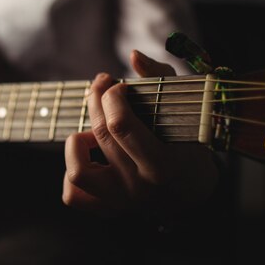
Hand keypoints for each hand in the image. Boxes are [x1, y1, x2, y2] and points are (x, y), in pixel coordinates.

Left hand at [62, 50, 218, 220]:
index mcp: (162, 164)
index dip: (112, 96)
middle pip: (100, 135)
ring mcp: (120, 201)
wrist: (193, 191)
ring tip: (91, 130)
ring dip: (77, 142)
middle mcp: (138, 187)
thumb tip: (133, 55)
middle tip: (102, 86)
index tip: (119, 84)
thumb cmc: (188, 142)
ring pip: (78, 171)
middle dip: (96, 100)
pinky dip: (72, 173)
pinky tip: (88, 155)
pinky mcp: (107, 208)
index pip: (120, 125)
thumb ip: (161, 77)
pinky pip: (73, 196)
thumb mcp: (184, 108)